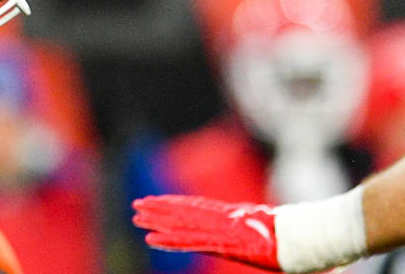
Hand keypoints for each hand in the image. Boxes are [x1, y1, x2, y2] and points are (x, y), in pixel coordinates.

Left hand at [132, 195, 280, 269]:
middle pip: (185, 212)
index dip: (176, 203)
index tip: (158, 200)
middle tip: (136, 205)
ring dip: (158, 222)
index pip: (198, 207)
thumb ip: (253, 224)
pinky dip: (170, 241)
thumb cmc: (294, 237)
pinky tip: (152, 239)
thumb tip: (251, 222)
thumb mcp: (268, 228)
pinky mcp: (224, 244)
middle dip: (160, 209)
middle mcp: (223, 219)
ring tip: (137, 218)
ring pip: (183, 224)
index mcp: (233, 215)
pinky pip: (192, 242)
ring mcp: (223, 230)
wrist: (307, 238)